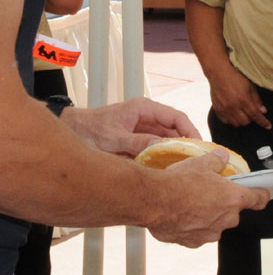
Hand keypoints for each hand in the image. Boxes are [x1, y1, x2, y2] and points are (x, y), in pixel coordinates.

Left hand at [60, 97, 198, 156]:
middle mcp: (147, 116)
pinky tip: (169, 166)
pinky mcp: (138, 137)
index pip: (176, 117)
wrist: (71, 131)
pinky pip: (157, 145)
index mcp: (144, 108)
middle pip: (175, 128)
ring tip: (186, 164)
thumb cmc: (88, 130)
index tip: (198, 145)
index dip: (190, 130)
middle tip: (197, 159)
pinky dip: (164, 154)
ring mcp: (143, 127)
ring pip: (168, 137)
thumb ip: (136, 142)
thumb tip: (161, 146)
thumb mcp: (112, 139)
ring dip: (176, 149)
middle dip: (186, 142)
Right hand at [144, 153, 269, 246]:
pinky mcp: (193, 242)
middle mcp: (226, 219)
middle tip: (209, 193)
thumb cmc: (177, 183)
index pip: (259, 199)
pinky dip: (192, 226)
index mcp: (234, 199)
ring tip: (191, 203)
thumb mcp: (200, 163)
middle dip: (224, 204)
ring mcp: (210, 233)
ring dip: (207, 216)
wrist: (152, 200)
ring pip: (215, 224)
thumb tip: (221, 156)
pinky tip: (181, 214)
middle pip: (233, 212)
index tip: (262, 194)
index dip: (261, 195)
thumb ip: (216, 160)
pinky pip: (198, 234)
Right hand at [207, 63, 270, 128]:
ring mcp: (224, 109)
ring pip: (236, 124)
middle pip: (246, 122)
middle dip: (252, 119)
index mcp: (243, 100)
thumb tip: (263, 111)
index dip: (263, 122)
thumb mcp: (251, 86)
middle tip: (252, 113)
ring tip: (243, 113)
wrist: (218, 73)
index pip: (256, 116)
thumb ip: (257, 100)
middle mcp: (233, 107)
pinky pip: (226, 121)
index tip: (268, 126)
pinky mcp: (217, 109)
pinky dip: (231, 120)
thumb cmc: (236, 77)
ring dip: (242, 120)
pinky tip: (234, 113)